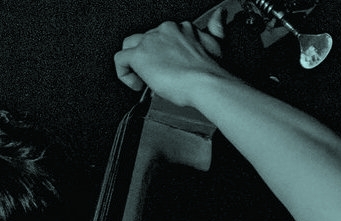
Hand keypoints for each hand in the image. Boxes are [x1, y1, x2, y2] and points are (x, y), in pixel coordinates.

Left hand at [113, 19, 229, 106]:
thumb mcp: (216, 43)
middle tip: (157, 76)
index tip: (169, 69)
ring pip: (129, 45)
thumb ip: (216, 28)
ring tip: (144, 81)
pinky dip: (124, 74)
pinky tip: (137, 85)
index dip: (162, 55)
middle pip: (144, 40)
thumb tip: (220, 15)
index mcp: (181, 27)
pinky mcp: (139, 55)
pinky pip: (120, 60)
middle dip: (147, 57)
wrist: (206, 82)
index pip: (162, 36)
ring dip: (133, 64)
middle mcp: (165, 30)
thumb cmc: (211, 69)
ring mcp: (151, 41)